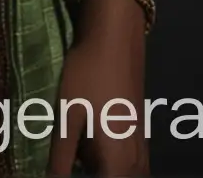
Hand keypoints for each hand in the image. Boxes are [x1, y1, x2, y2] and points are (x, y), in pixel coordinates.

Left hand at [47, 0, 148, 175]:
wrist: (115, 39)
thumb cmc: (87, 77)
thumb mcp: (67, 117)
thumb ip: (61, 158)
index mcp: (118, 163)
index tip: (62, 169)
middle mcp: (135, 162)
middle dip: (90, 171)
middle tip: (68, 159)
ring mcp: (140, 147)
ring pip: (122, 173)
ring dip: (101, 168)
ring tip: (77, 156)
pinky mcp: (140, 133)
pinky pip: (128, 164)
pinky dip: (110, 163)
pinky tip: (90, 146)